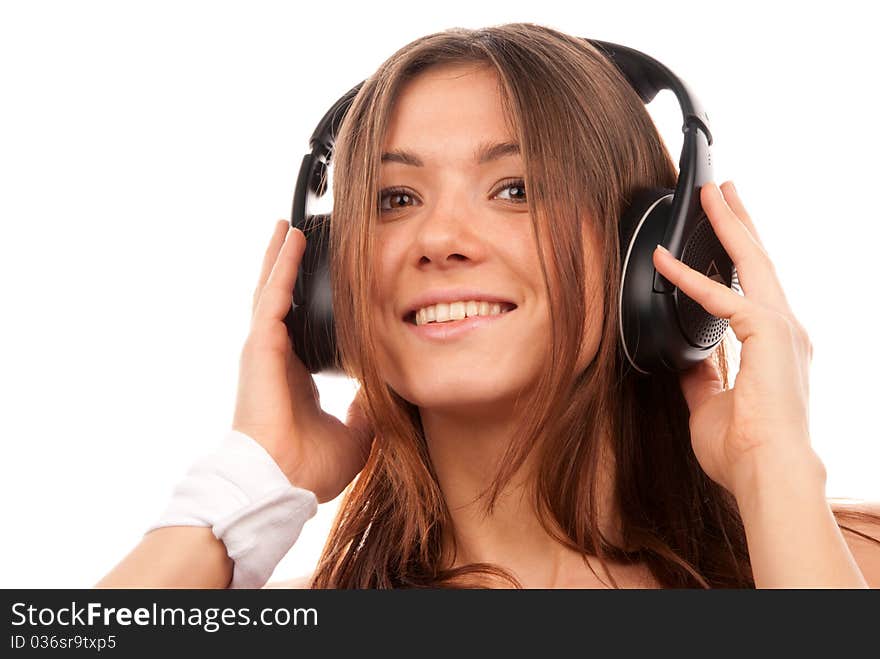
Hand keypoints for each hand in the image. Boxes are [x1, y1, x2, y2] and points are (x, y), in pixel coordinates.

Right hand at [232, 220, 373, 502]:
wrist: (281, 481)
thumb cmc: (308, 467)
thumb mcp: (354, 436)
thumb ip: (366, 412)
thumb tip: (380, 392)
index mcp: (296, 377)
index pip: (303, 329)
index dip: (313, 305)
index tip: (328, 285)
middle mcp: (277, 358)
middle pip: (282, 302)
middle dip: (288, 270)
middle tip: (297, 237)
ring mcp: (265, 349)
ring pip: (272, 290)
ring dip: (281, 257)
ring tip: (288, 227)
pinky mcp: (260, 345)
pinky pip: (273, 295)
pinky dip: (282, 265)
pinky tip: (291, 239)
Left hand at [651, 181, 819, 497]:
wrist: (767, 474)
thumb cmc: (744, 450)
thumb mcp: (709, 405)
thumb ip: (700, 376)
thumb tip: (683, 359)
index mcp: (776, 348)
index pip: (755, 291)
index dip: (737, 262)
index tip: (722, 239)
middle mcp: (787, 331)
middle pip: (761, 264)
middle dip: (741, 224)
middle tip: (725, 191)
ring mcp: (783, 329)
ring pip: (752, 263)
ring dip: (729, 225)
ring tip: (713, 194)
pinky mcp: (768, 334)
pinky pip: (723, 296)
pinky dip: (690, 278)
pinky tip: (665, 261)